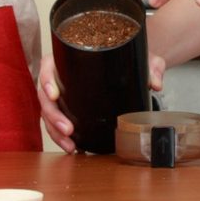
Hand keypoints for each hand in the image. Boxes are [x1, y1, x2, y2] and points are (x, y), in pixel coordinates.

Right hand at [38, 51, 165, 154]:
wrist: (128, 58)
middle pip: (45, 95)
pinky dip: (61, 136)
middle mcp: (60, 74)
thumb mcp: (141, 56)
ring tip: (70, 146)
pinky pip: (56, 121)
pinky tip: (72, 147)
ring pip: (48, 113)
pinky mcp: (67, 105)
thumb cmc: (127, 53)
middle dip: (53, 116)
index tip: (54, 94)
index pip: (48, 66)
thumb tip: (154, 83)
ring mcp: (61, 91)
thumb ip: (151, 66)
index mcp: (68, 56)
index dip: (47, 81)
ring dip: (55, 131)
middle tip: (68, 130)